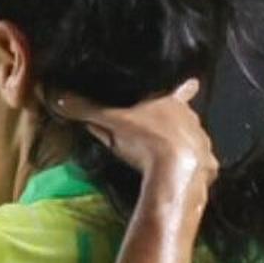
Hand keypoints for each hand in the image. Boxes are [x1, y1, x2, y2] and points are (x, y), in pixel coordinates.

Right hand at [55, 78, 214, 193]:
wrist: (175, 171)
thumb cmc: (145, 139)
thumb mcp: (110, 122)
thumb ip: (84, 109)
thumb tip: (55, 94)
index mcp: (172, 104)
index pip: (179, 91)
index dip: (184, 88)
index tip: (193, 82)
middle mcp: (192, 120)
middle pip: (185, 118)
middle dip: (176, 124)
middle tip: (162, 133)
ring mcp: (203, 144)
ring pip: (194, 142)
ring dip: (185, 147)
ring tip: (171, 158)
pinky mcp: (207, 167)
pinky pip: (200, 168)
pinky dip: (193, 172)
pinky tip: (184, 179)